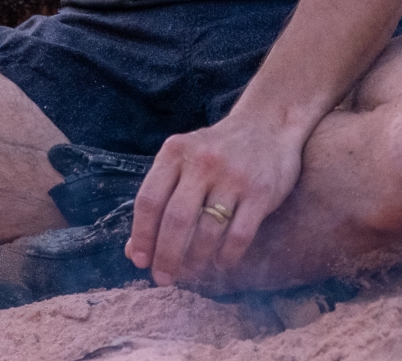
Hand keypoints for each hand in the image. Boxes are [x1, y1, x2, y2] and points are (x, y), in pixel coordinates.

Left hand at [125, 113, 304, 286]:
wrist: (268, 123)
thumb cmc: (215, 150)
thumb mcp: (182, 160)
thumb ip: (158, 197)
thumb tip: (133, 249)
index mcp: (175, 152)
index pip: (149, 200)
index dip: (141, 235)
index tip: (139, 261)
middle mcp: (202, 162)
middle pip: (176, 219)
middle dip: (166, 256)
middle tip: (163, 278)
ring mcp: (233, 176)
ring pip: (208, 231)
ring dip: (196, 260)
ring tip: (191, 272)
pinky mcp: (261, 192)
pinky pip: (239, 235)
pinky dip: (227, 256)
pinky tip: (221, 263)